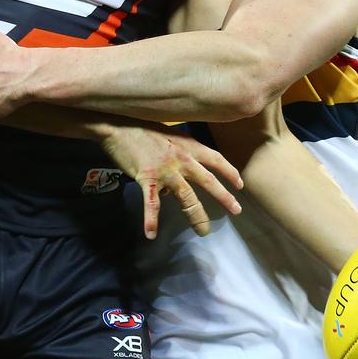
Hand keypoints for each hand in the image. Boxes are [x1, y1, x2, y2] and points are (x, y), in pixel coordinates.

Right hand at [99, 124, 242, 239]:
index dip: (230, 172)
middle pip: (208, 180)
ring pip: (187, 196)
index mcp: (188, 145)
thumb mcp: (169, 135)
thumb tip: (181, 175)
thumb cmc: (141, 127)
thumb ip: (180, 151)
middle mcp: (182, 158)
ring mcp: (165, 170)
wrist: (117, 124)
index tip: (239, 184)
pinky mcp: (146, 178)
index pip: (216, 159)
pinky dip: (151, 220)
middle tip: (236, 210)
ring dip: (197, 215)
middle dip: (224, 197)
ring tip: (204, 231)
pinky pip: (151, 203)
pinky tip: (151, 234)